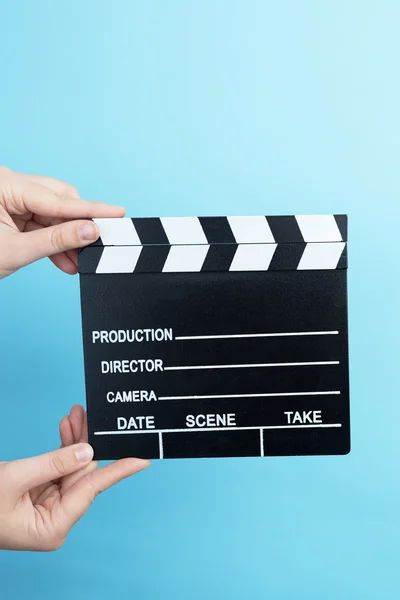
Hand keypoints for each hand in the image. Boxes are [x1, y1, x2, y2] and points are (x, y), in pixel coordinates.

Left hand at [0, 166, 124, 278]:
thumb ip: (56, 240)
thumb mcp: (15, 251)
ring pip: (52, 213)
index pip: (57, 199)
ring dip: (66, 238)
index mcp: (4, 185)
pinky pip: (41, 223)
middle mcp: (8, 185)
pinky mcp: (10, 212)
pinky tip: (66, 261)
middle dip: (78, 225)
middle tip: (99, 244)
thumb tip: (91, 232)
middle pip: (58, 199)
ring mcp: (9, 198)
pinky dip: (53, 241)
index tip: (117, 213)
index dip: (90, 210)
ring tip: (80, 262)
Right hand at [0, 405, 149, 550]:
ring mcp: (48, 506)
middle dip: (89, 440)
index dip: (120, 469)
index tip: (144, 457)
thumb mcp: (14, 479)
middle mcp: (55, 518)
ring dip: (75, 439)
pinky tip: (67, 426)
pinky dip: (61, 446)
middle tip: (95, 412)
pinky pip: (58, 466)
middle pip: (83, 473)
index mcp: (53, 527)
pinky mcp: (39, 494)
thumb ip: (53, 463)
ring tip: (79, 412)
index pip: (93, 489)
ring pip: (71, 466)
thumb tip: (87, 450)